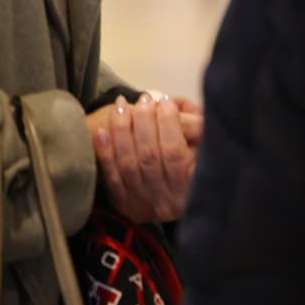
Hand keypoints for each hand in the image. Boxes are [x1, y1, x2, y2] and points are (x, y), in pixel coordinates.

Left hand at [89, 94, 196, 223]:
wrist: (170, 193)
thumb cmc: (190, 158)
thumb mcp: (201, 145)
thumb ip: (193, 126)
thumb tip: (170, 105)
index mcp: (191, 189)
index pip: (175, 153)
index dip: (168, 123)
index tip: (165, 102)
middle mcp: (168, 202)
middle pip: (149, 156)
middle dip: (143, 121)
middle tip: (144, 99)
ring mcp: (144, 205)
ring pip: (128, 164)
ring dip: (121, 129)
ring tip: (122, 104)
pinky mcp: (124, 204)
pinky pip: (111, 176)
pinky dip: (105, 151)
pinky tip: (102, 130)